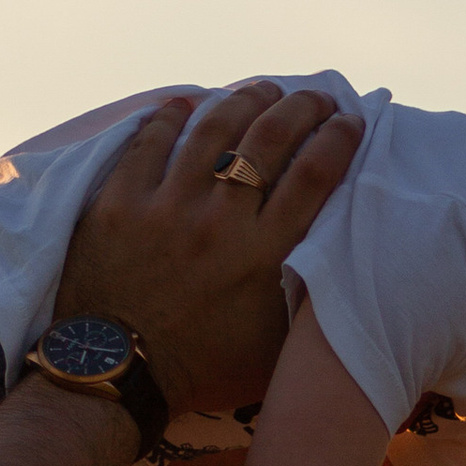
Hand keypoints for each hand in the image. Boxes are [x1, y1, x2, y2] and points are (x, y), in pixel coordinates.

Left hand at [57, 82, 362, 414]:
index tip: (350, 121)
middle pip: (271, 138)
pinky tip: (189, 103)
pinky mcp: (118, 202)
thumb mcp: (274, 347)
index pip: (315, 174)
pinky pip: (149, 140)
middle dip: (302, 106)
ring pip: (214, 128)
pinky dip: (172, 115)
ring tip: (263, 89)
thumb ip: (305, 298)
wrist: (115, 376)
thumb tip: (335, 262)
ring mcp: (165, 206)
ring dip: (245, 98)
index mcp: (263, 255)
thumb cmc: (200, 370)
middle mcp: (219, 221)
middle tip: (315, 97)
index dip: (339, 137)